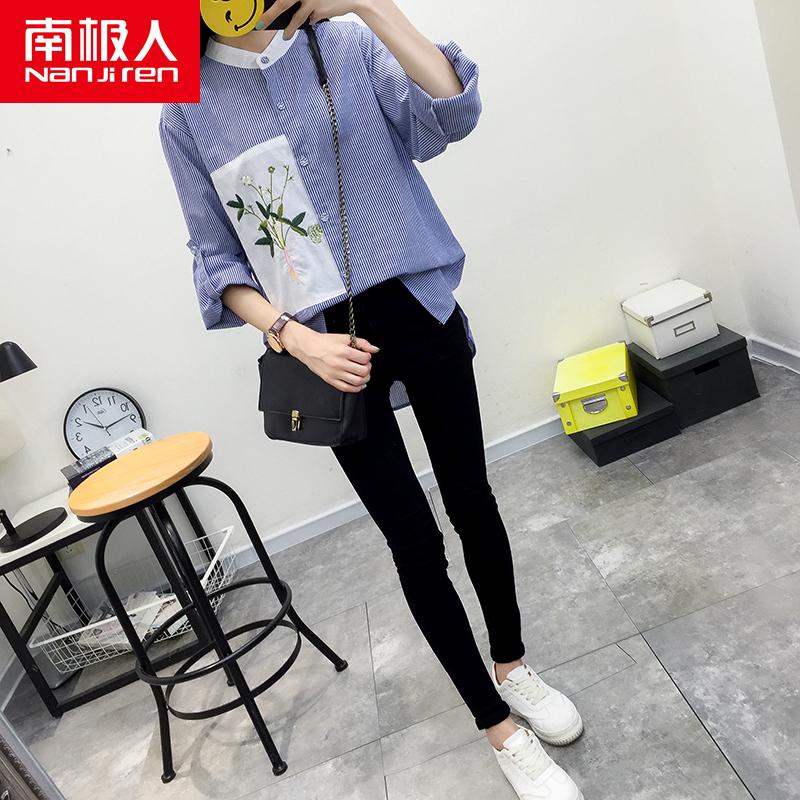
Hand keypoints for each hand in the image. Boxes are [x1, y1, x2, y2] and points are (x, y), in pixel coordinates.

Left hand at [264, 0, 378, 38]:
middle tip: (260, 24)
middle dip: (270, 15)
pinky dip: (313, 19)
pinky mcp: (319, 11)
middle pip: (282, 3)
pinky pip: (311, 19)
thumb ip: (302, 1)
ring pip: (297, 18)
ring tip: (285, 36)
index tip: (261, 14)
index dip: (271, 7)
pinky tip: (321, 12)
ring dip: (289, 29)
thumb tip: (289, 12)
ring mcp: (311, 0)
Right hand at [281, 320, 378, 391]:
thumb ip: (362, 343)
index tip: (365, 355)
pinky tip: (359, 383)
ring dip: (365, 378)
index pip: (364, 358)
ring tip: (363, 373)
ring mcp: (334, 374)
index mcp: (343, 351)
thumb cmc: (324, 342)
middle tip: (365, 364)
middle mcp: (339, 363)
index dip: (368, 357)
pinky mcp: (330, 380)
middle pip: (363, 371)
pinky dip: (357, 388)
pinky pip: (347, 388)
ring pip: (357, 381)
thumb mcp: (344, 338)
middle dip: (367, 367)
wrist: (308, 347)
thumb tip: (375, 349)